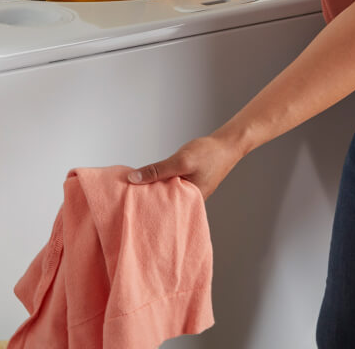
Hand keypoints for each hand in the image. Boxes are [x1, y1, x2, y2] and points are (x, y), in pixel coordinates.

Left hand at [128, 135, 242, 199]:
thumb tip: (133, 179)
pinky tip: (152, 179)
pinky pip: (171, 186)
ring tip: (136, 187)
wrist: (227, 144)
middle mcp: (190, 201)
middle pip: (163, 202)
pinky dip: (162, 182)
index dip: (146, 206)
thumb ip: (157, 170)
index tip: (128, 203)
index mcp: (190, 202)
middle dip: (148, 198)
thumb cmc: (209, 154)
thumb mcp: (180, 161)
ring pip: (167, 193)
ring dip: (155, 188)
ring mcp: (190, 192)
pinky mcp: (189, 184)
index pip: (163, 209)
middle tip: (127, 195)